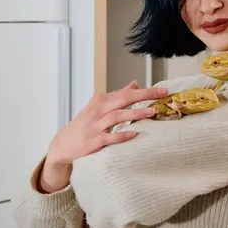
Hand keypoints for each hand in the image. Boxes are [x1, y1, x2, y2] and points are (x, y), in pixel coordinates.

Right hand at [38, 81, 167, 192]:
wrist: (63, 143)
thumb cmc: (86, 123)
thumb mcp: (100, 106)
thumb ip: (118, 95)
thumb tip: (135, 83)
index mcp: (102, 100)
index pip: (127, 92)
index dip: (146, 91)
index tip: (163, 91)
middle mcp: (98, 110)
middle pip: (123, 99)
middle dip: (144, 95)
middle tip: (162, 95)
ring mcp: (95, 126)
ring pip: (117, 116)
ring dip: (135, 114)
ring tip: (151, 112)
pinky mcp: (93, 141)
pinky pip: (108, 137)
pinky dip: (121, 135)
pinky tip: (134, 134)